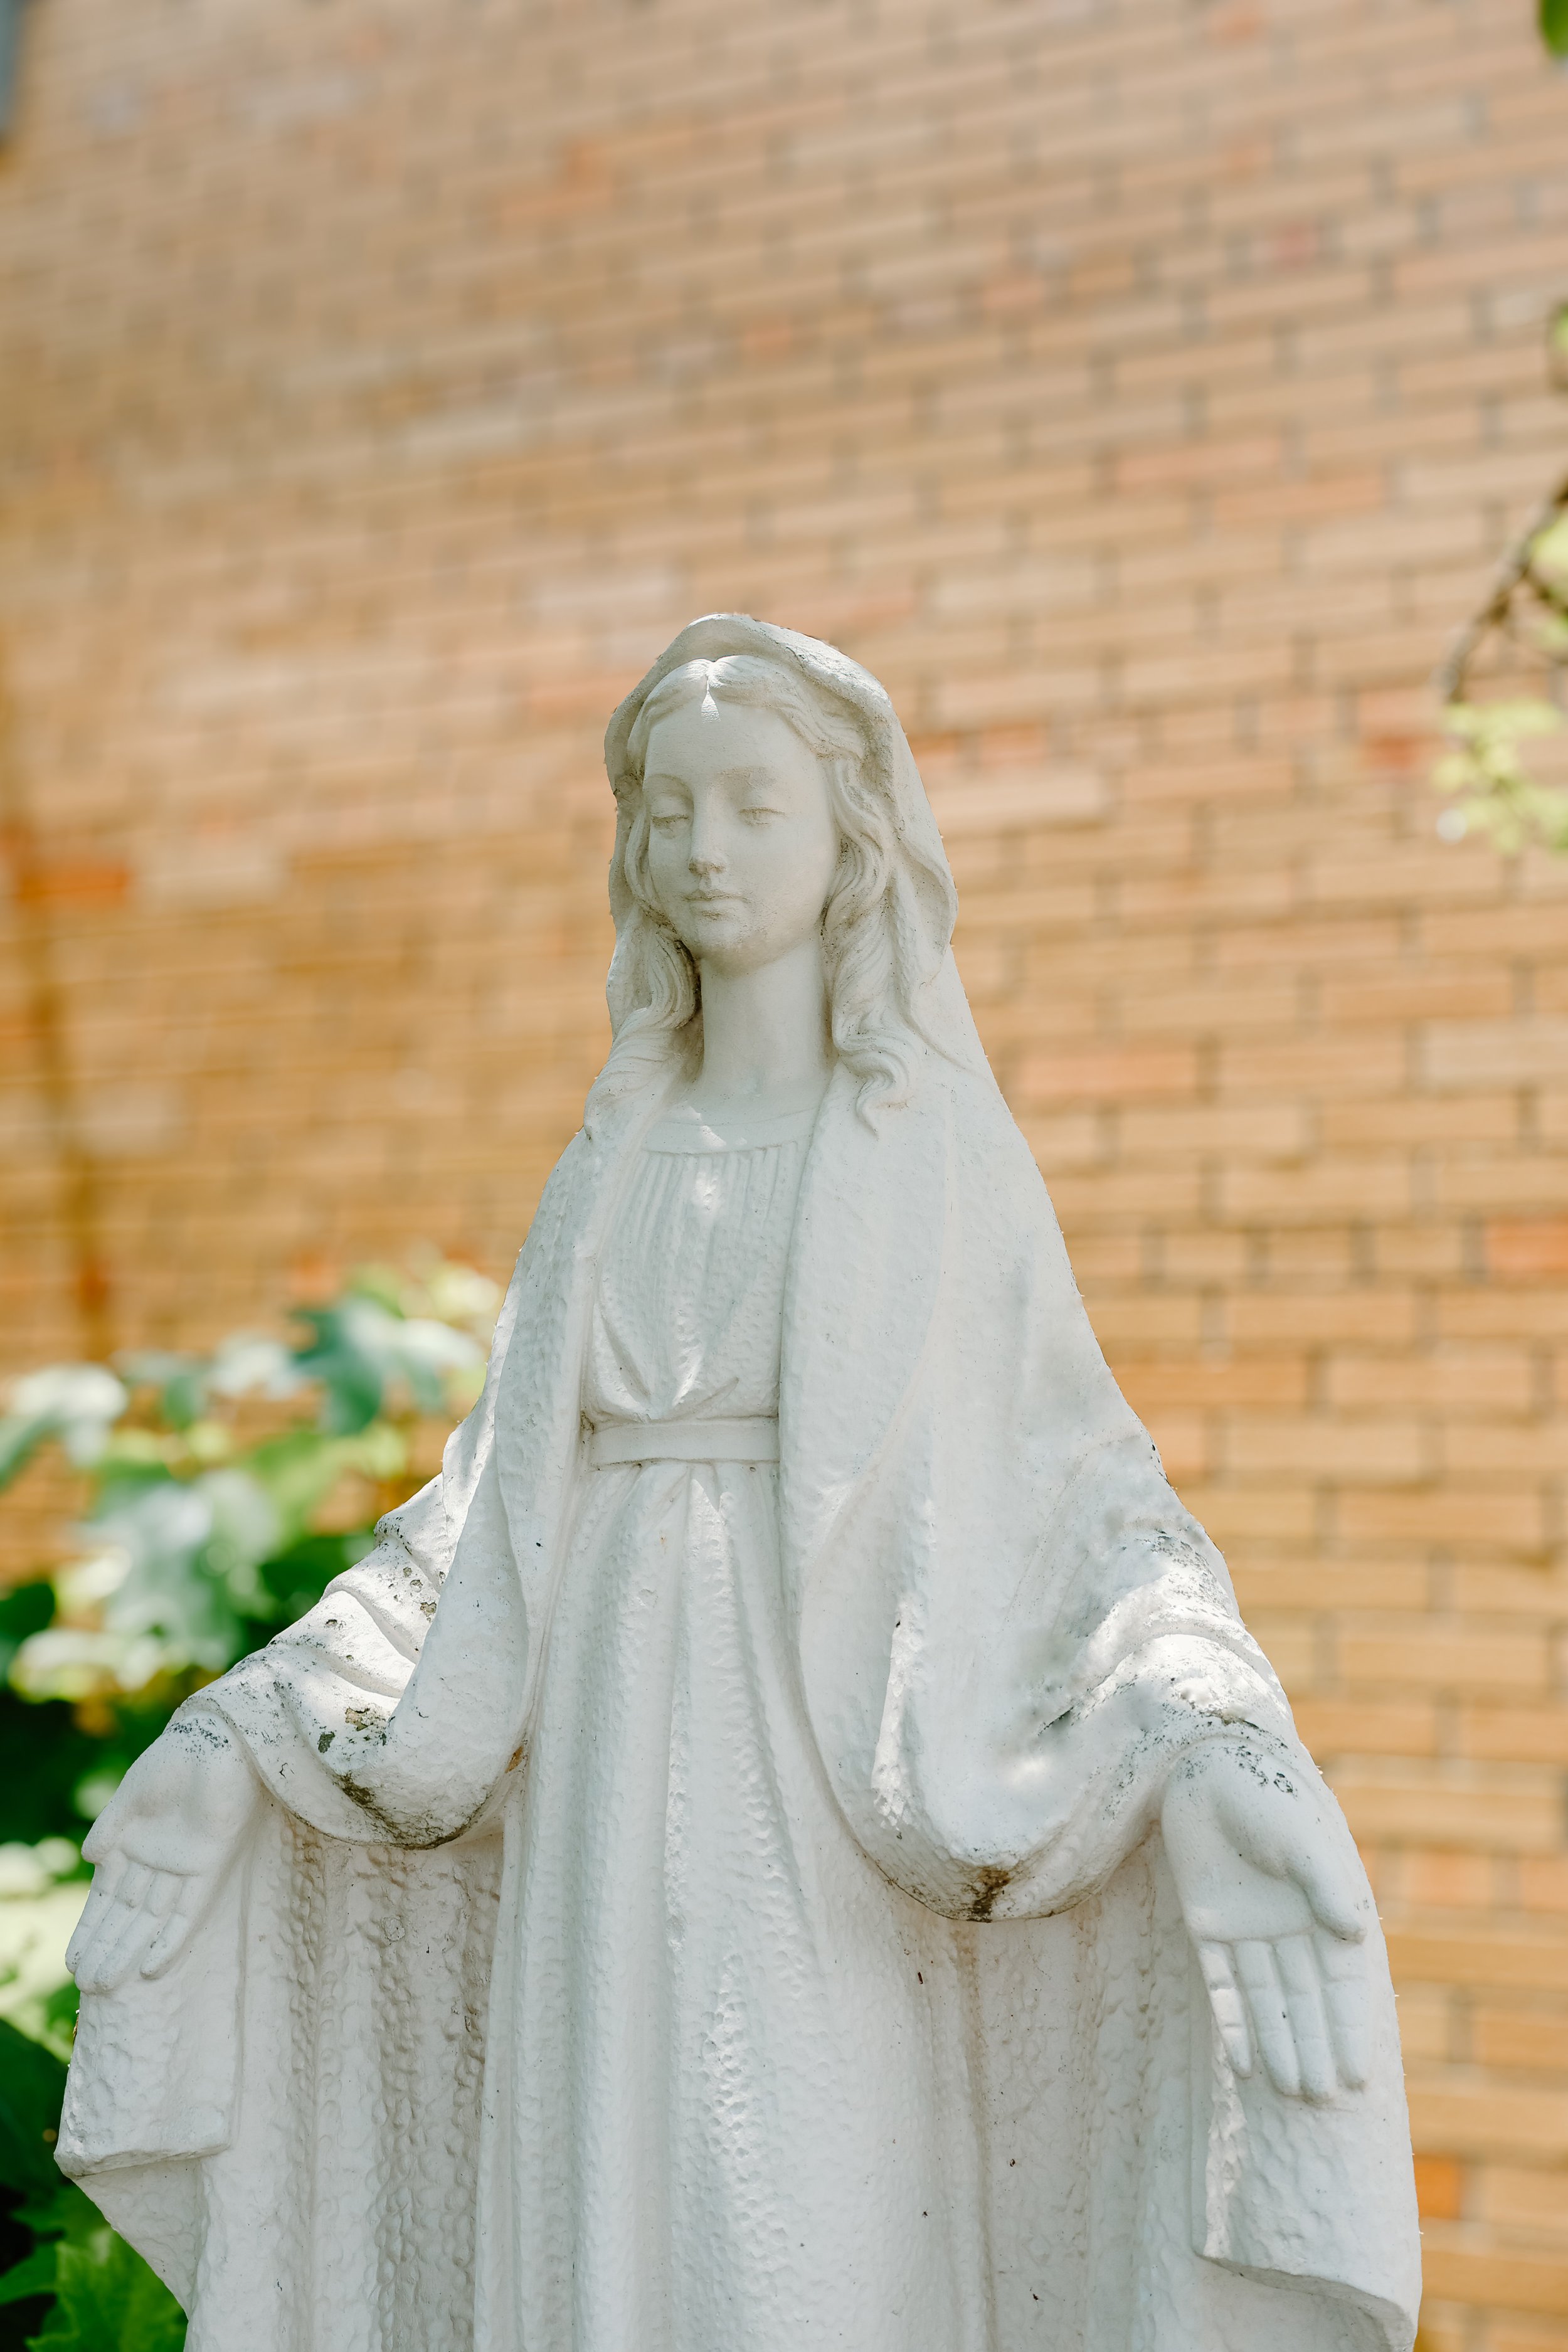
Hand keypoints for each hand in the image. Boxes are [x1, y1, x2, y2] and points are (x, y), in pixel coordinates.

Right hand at [67, 1712, 261, 1993]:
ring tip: (107, 1983)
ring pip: (153, 1920)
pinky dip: (172, 1939)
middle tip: (89, 1986)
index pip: (107, 1899)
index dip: (91, 1930)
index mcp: (134, 1845)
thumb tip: (89, 1859)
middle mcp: (157, 1863)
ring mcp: (184, 1866)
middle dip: (107, 1950)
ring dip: (130, 1951)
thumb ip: (111, 1827)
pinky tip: (152, 1966)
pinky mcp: (212, 1864)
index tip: (73, 1961)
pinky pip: (190, 1910)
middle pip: (128, 1917)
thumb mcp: (132, 1796)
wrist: (219, 1738)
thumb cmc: (173, 1759)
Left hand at [1161, 1737, 1372, 2102]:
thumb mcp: (1299, 1838)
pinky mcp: (1206, 1927)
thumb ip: (1324, 1884)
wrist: (1201, 1766)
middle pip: (1304, 1999)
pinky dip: (1234, 2023)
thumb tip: (1356, 1935)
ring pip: (1267, 1999)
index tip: (1358, 2076)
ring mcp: (1247, 1929)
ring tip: (1291, 2093)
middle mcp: (1287, 1926)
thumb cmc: (1262, 1795)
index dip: (1349, 2028)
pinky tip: (1245, 2065)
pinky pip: (1222, 1985)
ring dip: (1278, 2043)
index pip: (1340, 1982)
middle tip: (1321, 2101)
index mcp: (1320, 1907)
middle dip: (1314, 2047)